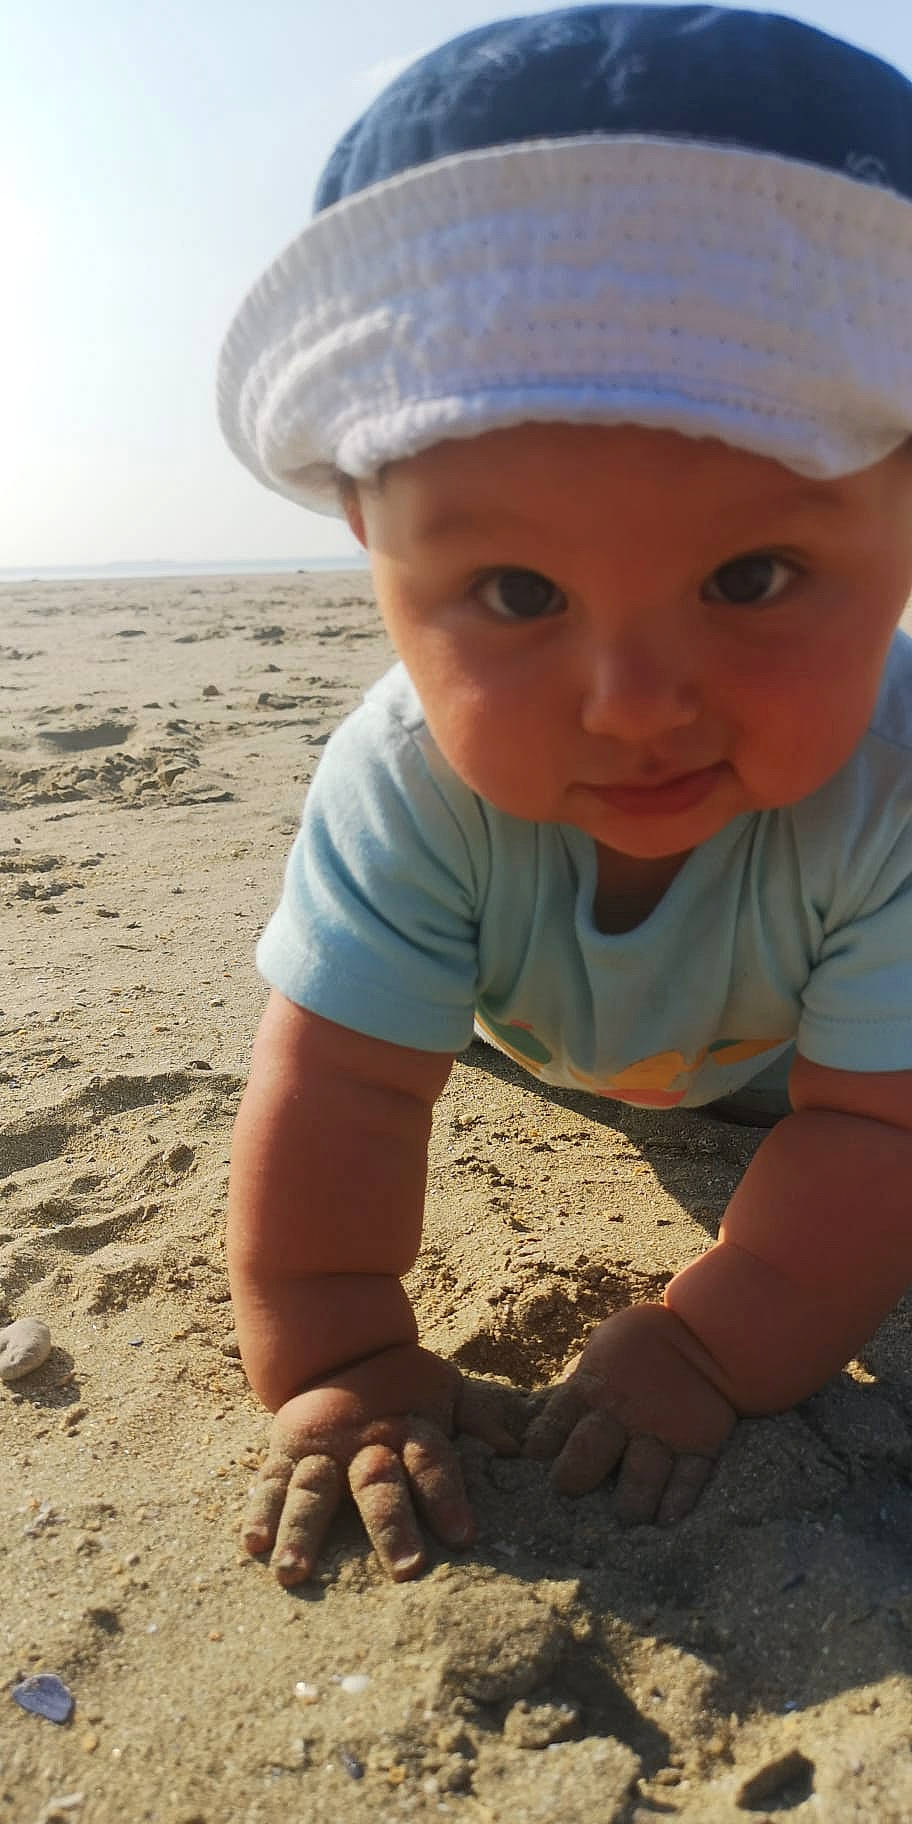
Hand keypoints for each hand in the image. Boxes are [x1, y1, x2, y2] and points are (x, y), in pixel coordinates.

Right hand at [242, 1343, 523, 1583]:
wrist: (339, 1339)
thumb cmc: (404, 1381)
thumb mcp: (447, 1388)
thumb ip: (479, 1418)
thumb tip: (516, 1449)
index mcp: (411, 1425)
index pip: (433, 1461)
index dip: (447, 1496)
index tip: (462, 1537)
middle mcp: (366, 1440)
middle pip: (378, 1485)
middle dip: (390, 1526)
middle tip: (403, 1570)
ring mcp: (322, 1446)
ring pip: (314, 1489)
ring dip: (304, 1530)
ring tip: (294, 1572)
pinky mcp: (286, 1449)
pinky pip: (270, 1481)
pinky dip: (260, 1511)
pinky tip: (253, 1545)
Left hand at [523, 1303, 735, 1524]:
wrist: (704, 1330)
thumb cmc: (638, 1344)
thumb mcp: (599, 1352)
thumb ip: (581, 1389)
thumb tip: (550, 1427)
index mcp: (591, 1388)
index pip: (553, 1426)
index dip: (541, 1447)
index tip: (535, 1463)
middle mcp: (623, 1412)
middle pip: (588, 1454)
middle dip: (573, 1479)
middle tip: (571, 1492)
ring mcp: (662, 1429)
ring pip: (641, 1476)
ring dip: (630, 1504)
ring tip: (626, 1519)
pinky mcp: (699, 1440)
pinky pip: (689, 1478)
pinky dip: (677, 1502)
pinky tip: (666, 1519)